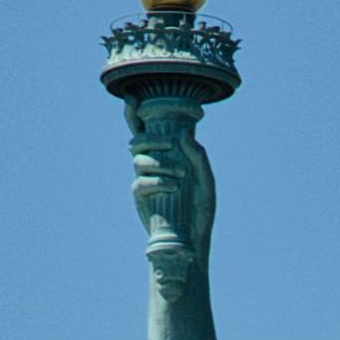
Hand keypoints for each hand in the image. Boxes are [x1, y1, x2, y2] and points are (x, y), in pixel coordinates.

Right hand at [128, 110, 214, 291]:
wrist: (193, 241)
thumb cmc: (200, 211)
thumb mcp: (206, 183)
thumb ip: (199, 158)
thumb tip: (184, 135)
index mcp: (166, 155)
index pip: (147, 129)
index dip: (136, 113)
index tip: (133, 97)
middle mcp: (152, 163)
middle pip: (138, 139)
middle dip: (152, 137)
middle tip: (170, 143)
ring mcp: (144, 179)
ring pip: (139, 158)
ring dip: (159, 162)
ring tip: (179, 175)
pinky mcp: (140, 197)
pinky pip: (141, 181)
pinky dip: (157, 181)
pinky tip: (172, 188)